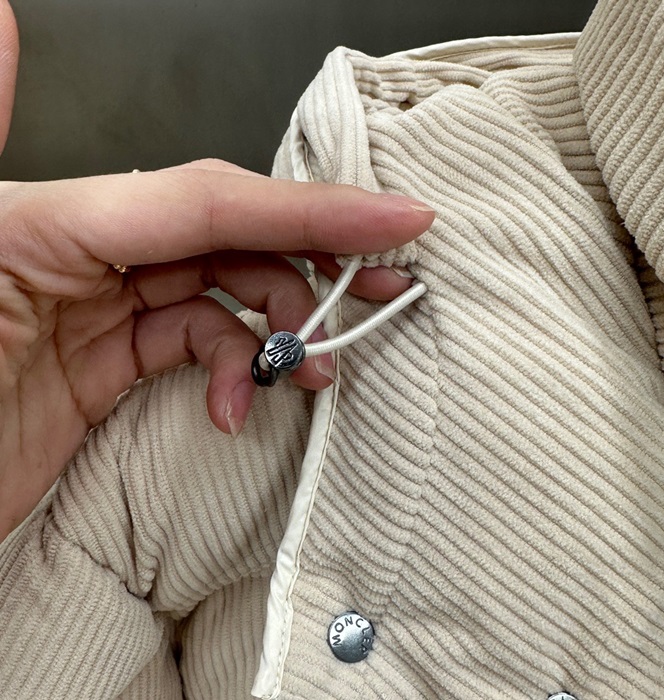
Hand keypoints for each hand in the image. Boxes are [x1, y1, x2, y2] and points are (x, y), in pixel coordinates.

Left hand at [0, 2, 433, 540]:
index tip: (396, 218)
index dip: (311, 210)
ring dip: (283, 329)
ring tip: (315, 371)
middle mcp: (88, 253)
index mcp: (53, 221)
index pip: (211, 202)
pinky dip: (237, 371)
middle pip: (233, 239)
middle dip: (318, 262)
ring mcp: (103, 310)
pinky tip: (240, 404)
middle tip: (387, 287)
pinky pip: (200, 345)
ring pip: (227, 295)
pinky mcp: (110, 362)